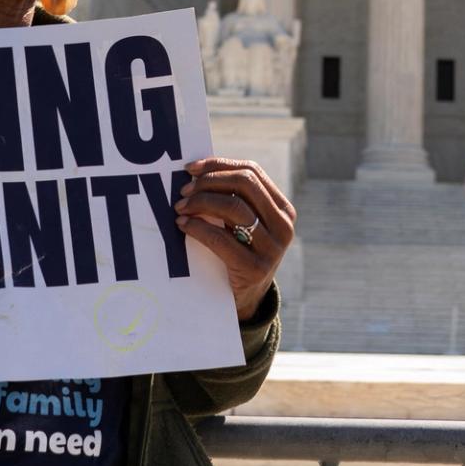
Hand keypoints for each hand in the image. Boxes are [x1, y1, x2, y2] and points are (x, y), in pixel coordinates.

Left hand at [173, 157, 296, 320]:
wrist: (246, 300)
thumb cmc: (239, 253)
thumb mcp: (246, 225)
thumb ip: (233, 199)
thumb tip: (195, 171)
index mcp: (283, 209)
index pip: (252, 172)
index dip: (219, 165)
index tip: (190, 168)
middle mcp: (283, 226)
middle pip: (245, 184)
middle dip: (209, 182)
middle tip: (183, 191)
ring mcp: (272, 248)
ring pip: (234, 207)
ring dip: (201, 202)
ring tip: (180, 208)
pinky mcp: (254, 269)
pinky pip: (221, 238)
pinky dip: (197, 227)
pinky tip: (183, 225)